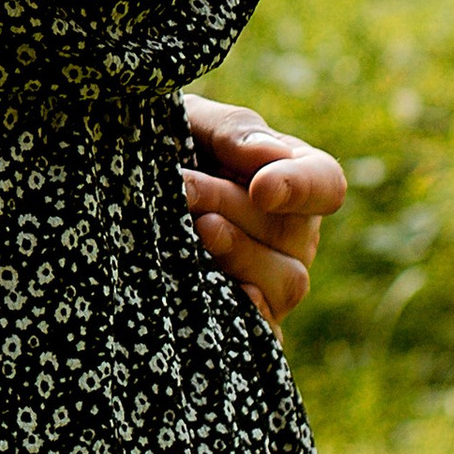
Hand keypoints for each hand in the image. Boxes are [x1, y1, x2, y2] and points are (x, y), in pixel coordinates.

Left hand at [181, 96, 344, 328]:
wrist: (127, 188)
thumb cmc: (171, 143)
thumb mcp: (194, 122)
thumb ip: (234, 131)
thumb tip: (270, 154)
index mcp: (293, 175)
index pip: (326, 184)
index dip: (300, 188)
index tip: (260, 188)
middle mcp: (296, 232)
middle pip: (294, 233)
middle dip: (232, 207)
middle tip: (184, 188)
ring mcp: (275, 279)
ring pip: (286, 281)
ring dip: (238, 255)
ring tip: (194, 231)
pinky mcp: (248, 319)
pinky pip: (265, 331)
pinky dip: (247, 317)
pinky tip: (216, 296)